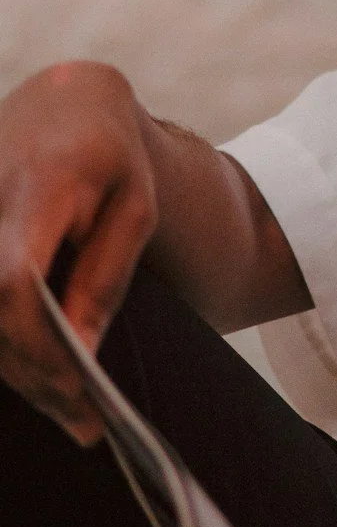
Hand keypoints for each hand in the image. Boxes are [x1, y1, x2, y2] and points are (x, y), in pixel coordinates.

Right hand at [0, 64, 158, 442]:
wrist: (63, 105)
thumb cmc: (110, 158)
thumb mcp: (135, 209)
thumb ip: (105, 275)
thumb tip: (81, 348)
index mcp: (37, 186)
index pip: (15, 282)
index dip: (41, 341)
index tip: (80, 386)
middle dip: (36, 373)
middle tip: (84, 420)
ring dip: (20, 368)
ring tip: (72, 407)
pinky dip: (8, 343)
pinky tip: (43, 372)